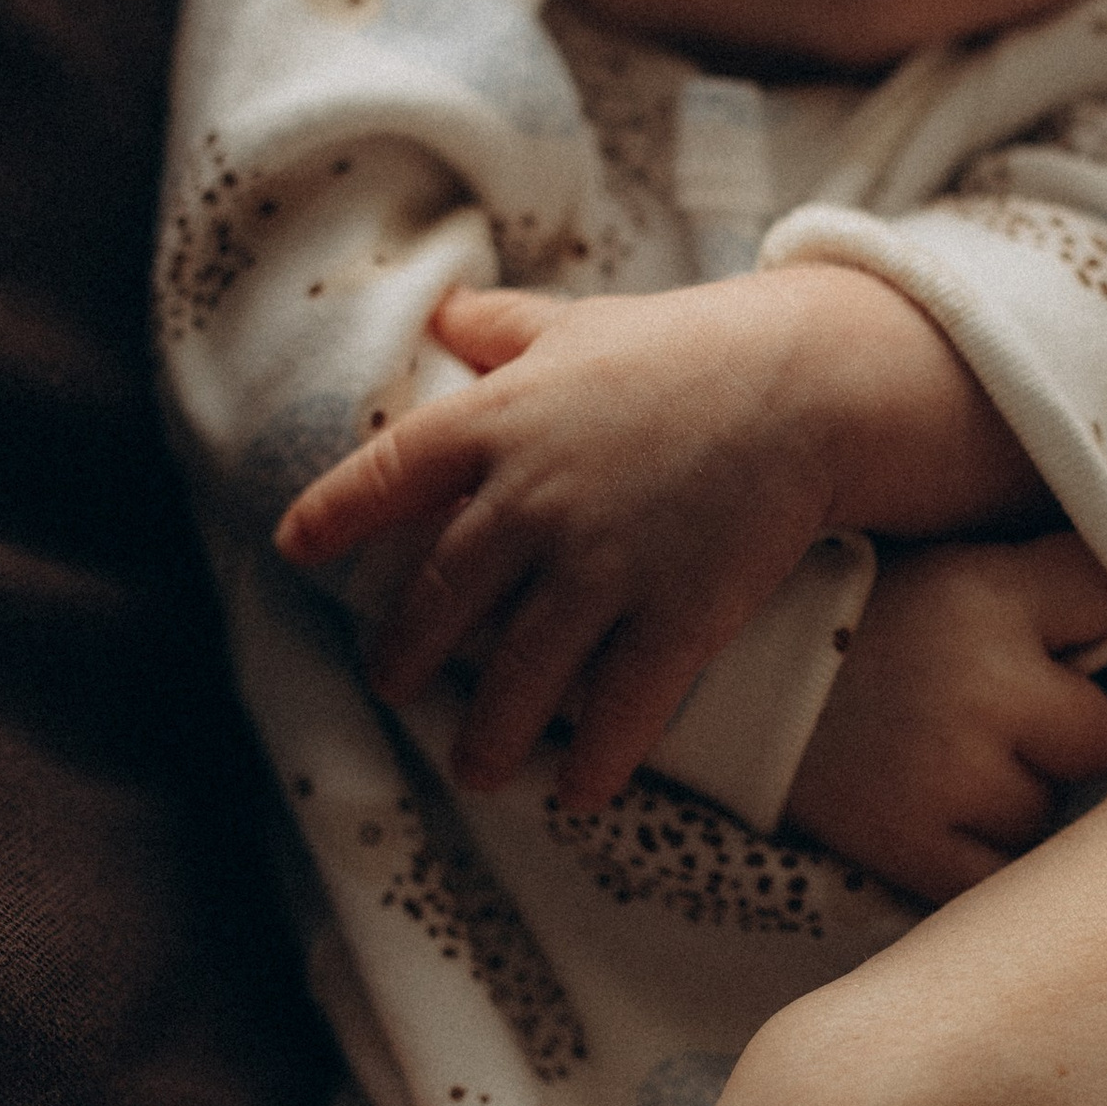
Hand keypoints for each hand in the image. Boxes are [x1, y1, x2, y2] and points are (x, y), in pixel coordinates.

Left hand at [275, 269, 1041, 804]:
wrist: (810, 383)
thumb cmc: (690, 347)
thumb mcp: (582, 324)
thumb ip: (505, 328)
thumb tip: (443, 313)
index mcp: (498, 421)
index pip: (387, 476)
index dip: (333, 516)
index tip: (295, 551)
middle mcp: (532, 501)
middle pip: (439, 603)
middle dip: (404, 658)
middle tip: (390, 687)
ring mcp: (600, 567)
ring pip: (516, 678)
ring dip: (486, 736)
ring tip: (474, 767)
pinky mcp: (674, 617)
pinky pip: (619, 713)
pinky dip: (592, 761)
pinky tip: (577, 792)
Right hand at [784, 538, 1106, 903]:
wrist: (719, 689)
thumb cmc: (847, 623)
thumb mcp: (947, 565)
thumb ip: (1049, 579)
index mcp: (986, 592)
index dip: (1080, 629)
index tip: (1040, 636)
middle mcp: (979, 680)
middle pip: (1096, 733)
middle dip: (1051, 735)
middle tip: (975, 718)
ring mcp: (947, 771)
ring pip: (1044, 813)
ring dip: (1006, 803)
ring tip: (932, 767)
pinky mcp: (909, 845)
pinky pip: (995, 879)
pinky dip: (971, 863)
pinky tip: (929, 824)